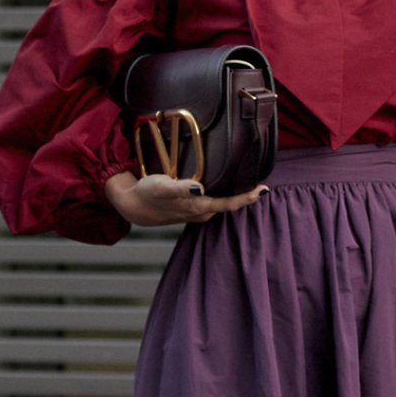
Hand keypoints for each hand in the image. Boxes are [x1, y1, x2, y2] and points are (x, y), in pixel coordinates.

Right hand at [105, 170, 267, 228]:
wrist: (131, 205)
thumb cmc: (147, 193)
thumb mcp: (161, 186)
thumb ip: (180, 188)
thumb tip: (200, 188)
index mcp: (197, 207)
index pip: (228, 204)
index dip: (247, 197)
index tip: (264, 189)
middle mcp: (199, 212)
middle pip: (228, 205)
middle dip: (245, 197)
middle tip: (260, 184)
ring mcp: (195, 212)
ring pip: (220, 205)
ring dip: (233, 196)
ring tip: (245, 183)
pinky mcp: (189, 209)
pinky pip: (211, 203)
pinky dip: (220, 196)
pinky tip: (220, 186)